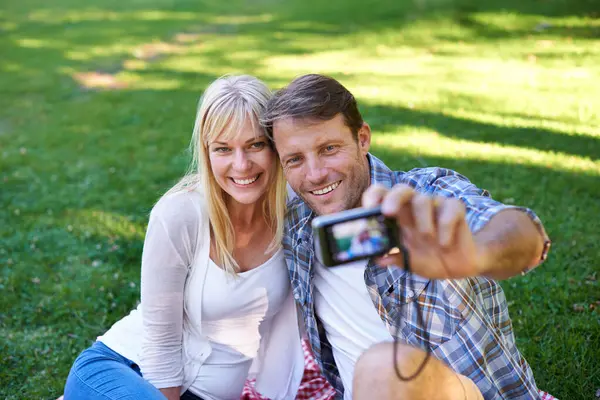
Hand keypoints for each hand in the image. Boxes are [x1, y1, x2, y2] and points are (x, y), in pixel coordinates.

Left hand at [362, 184, 485, 278]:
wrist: (460, 267)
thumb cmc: (429, 259)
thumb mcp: (408, 262)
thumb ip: (393, 258)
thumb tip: (376, 258)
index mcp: (399, 216)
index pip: (382, 196)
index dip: (373, 197)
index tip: (368, 208)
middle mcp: (415, 207)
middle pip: (402, 189)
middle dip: (392, 198)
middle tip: (388, 212)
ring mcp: (436, 205)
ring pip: (423, 199)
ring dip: (422, 222)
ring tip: (427, 240)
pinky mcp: (455, 208)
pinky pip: (449, 208)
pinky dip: (445, 228)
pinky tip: (445, 244)